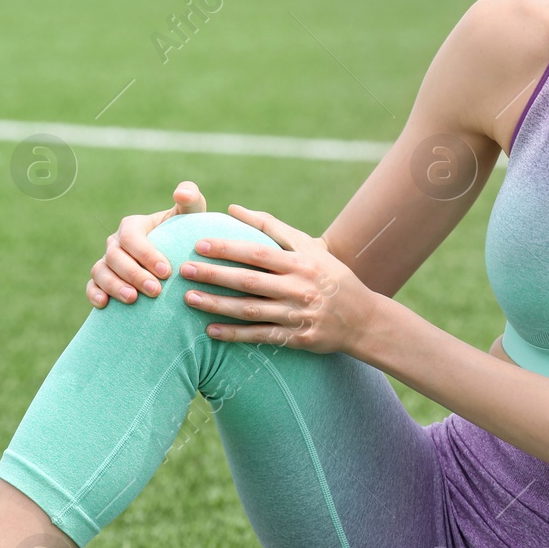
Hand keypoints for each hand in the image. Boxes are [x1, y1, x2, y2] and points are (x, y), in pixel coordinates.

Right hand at [88, 181, 207, 306]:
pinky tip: (104, 304)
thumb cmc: (184, 234)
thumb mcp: (190, 215)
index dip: (146, 254)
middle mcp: (115, 244)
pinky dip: (94, 294)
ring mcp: (106, 263)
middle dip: (134, 274)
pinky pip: (92, 286)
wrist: (176, 259)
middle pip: (115, 257)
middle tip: (155, 290)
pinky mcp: (102, 281)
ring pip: (100, 272)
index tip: (166, 271)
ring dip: (114, 286)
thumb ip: (190, 199)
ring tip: (132, 299)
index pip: (132, 237)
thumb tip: (180, 193)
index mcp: (132, 226)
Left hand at [178, 203, 377, 355]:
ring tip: (188, 298)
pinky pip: (260, 336)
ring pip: (249, 310)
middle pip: (249, 281)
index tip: (199, 243)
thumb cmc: (330, 276)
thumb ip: (271, 227)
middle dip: (214, 275)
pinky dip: (234, 335)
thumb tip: (232, 209)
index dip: (228, 249)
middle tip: (184, 270)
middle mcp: (298, 287)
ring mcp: (296, 314)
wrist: (364, 319)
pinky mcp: (296, 338)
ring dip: (217, 305)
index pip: (258, 253)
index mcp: (301, 263)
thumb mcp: (309, 247)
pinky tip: (210, 331)